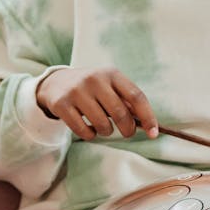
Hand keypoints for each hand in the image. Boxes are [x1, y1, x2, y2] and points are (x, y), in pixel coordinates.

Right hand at [35, 67, 157, 140]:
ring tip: (104, 128)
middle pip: (120, 113)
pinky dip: (90, 135)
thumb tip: (147, 124)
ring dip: (107, 132)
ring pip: (102, 124)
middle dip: (127, 129)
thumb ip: (126, 100)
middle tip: (127, 133)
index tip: (153, 133)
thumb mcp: (110, 85)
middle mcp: (95, 79)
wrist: (56, 82)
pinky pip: (83, 130)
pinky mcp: (61, 104)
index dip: (148, 116)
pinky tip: (90, 130)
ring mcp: (77, 91)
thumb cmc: (92, 88)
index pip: (136, 96)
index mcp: (112, 74)